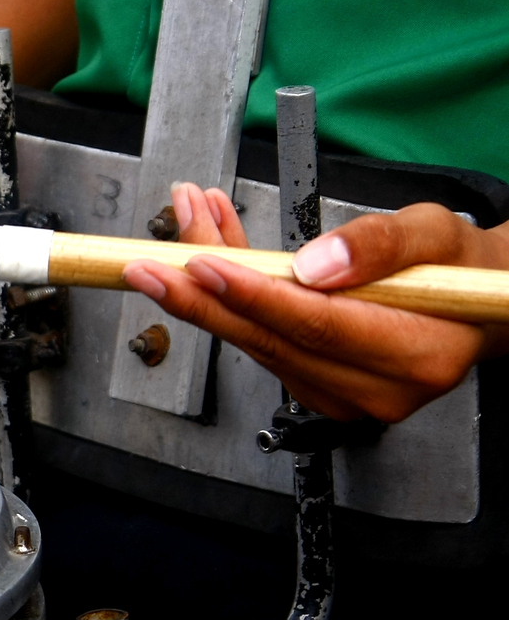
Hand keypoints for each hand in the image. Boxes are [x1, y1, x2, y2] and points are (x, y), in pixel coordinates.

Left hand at [121, 185, 508, 422]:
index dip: (254, 295)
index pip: (317, 325)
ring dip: (209, 283)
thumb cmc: (459, 267)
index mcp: (417, 354)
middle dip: (201, 295)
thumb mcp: (436, 233)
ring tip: (187, 223)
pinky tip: (213, 249)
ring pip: (256, 338)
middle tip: (146, 263)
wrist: (475, 301)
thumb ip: (382, 245)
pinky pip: (260, 340)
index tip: (201, 265)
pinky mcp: (318, 390)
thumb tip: (315, 264)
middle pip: (270, 340)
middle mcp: (377, 388)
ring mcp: (344, 396)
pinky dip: (232, 295)